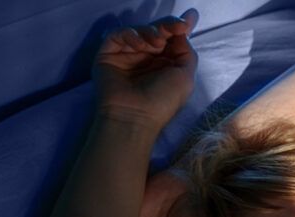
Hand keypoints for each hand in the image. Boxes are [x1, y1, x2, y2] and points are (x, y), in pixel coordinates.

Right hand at [94, 9, 199, 129]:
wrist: (135, 116)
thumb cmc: (163, 101)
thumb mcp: (185, 77)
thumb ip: (186, 52)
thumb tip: (182, 31)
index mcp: (165, 64)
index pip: (170, 39)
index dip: (178, 28)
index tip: (186, 22)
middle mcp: (146, 59)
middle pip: (156, 31)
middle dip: (166, 26)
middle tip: (173, 27)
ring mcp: (127, 56)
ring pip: (138, 31)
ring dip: (150, 32)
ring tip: (156, 42)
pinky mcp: (108, 54)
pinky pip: (118, 35)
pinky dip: (130, 35)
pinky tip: (138, 45)